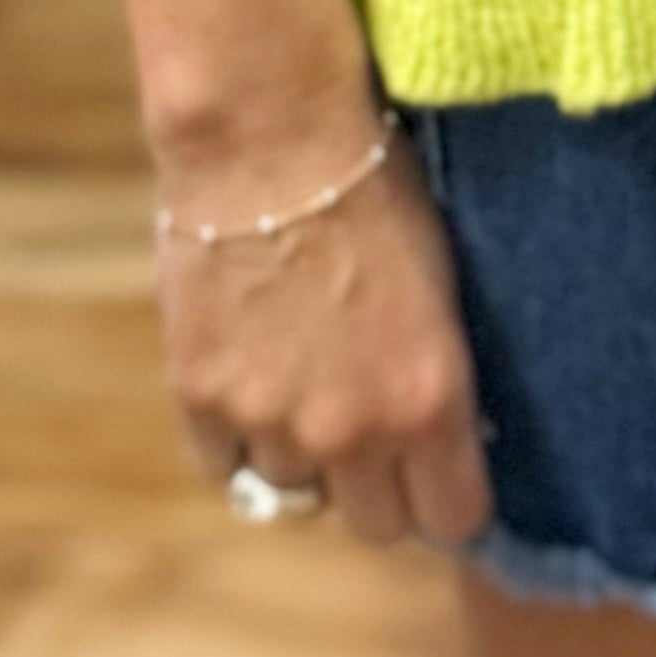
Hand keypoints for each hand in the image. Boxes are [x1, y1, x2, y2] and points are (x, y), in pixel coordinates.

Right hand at [152, 124, 492, 550]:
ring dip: (304, 453)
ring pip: (296, 492)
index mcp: (429, 399)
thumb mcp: (440, 284)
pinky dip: (236, 436)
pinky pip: (224, 465)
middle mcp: (353, 429)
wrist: (270, 132)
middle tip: (372, 429)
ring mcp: (270, 419)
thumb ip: (436, 378)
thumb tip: (446, 439)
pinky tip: (250, 378)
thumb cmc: (374, 185)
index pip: (454, 521)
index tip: (442, 475)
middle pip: (375, 524)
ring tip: (304, 380)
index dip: (449, 500)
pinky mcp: (201, 398)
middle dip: (380, 485)